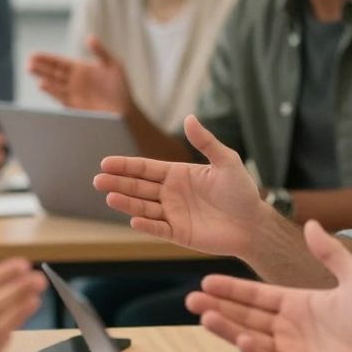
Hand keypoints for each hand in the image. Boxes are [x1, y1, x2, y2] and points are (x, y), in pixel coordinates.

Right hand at [27, 36, 132, 113]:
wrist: (125, 111)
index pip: (59, 62)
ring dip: (42, 76)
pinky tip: (42, 84)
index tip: (34, 55)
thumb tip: (89, 37)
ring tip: (30, 69)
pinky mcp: (75, 105)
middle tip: (27, 62)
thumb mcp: (113, 65)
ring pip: (54, 83)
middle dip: (40, 67)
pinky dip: (51, 90)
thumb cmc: (121, 87)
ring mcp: (73, 93)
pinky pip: (60, 96)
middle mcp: (74, 81)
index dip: (46, 58)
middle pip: (53, 72)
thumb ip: (100, 51)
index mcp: (81, 69)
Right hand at [93, 114, 266, 257]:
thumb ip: (206, 142)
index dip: (126, 166)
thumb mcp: (226, 161)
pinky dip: (146, 225)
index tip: (106, 162)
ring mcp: (173, 214)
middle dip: (118, 183)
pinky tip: (133, 220)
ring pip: (143, 207)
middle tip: (97, 179)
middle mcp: (170, 193)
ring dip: (126, 202)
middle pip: (138, 187)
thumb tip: (189, 117)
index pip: (146, 168)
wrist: (254, 224)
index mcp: (177, 174)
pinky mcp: (179, 234)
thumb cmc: (241, 191)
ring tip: (109, 196)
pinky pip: (158, 229)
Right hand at [186, 220, 351, 351]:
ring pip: (249, 336)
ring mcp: (291, 350)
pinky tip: (241, 339)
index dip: (231, 288)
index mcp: (297, 302)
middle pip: (244, 315)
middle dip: (217, 307)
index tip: (207, 280)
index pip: (255, 294)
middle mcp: (289, 326)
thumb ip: (329, 252)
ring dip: (226, 327)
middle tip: (191, 299)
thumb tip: (311, 223)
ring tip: (204, 316)